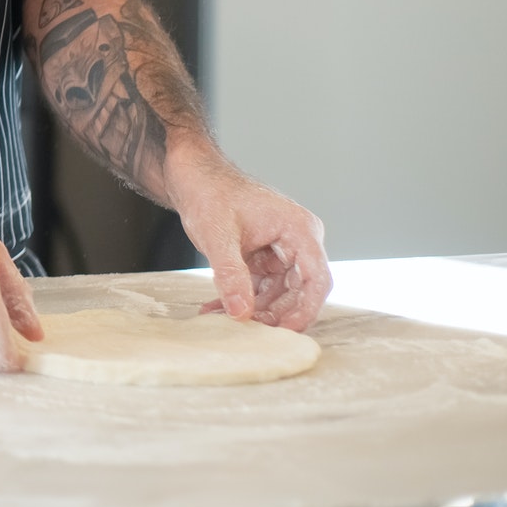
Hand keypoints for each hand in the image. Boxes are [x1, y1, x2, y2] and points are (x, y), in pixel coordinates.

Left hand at [169, 148, 331, 330]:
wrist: (191, 174)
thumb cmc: (209, 192)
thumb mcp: (217, 235)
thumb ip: (231, 275)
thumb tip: (240, 313)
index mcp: (299, 229)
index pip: (316, 279)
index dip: (305, 310)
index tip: (285, 332)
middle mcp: (298, 241)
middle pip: (299, 291)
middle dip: (273, 314)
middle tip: (246, 330)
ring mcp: (282, 250)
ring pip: (279, 293)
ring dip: (253, 309)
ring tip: (222, 319)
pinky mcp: (264, 257)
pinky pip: (261, 286)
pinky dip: (242, 298)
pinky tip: (217, 309)